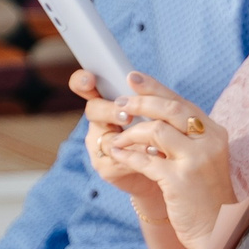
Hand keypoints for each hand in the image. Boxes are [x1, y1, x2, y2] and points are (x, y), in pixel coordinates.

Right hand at [75, 68, 160, 210]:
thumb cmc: (162, 136)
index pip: (84, 86)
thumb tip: (136, 78)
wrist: (167, 170)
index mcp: (109, 101)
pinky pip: (119, 160)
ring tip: (152, 141)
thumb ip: (149, 95)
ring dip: (131, 138)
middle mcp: (99, 122)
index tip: (89, 79)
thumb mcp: (159, 112)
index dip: (81, 80)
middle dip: (110, 111)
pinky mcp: (105, 168)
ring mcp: (98, 146)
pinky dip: (139, 156)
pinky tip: (155, 155)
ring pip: (108, 139)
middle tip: (127, 116)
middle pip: (93, 110)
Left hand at [98, 72, 236, 248]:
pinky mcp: (179, 181)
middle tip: (119, 103)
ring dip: (130, 132)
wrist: (218, 230)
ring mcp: (195, 161)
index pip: (182, 102)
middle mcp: (209, 142)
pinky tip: (117, 154)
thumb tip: (154, 116)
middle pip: (170, 109)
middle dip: (140, 102)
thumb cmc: (205, 195)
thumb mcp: (203, 160)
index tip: (132, 78)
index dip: (155, 88)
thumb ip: (186, 138)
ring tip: (118, 138)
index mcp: (215, 134)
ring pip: (155, 130)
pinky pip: (144, 159)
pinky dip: (127, 155)